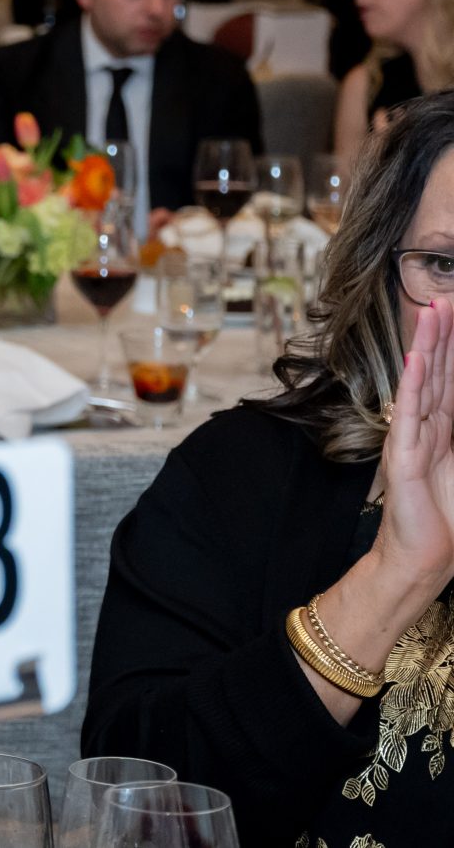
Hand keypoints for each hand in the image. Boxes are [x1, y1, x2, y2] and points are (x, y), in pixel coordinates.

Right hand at [373, 298, 453, 598]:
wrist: (424, 555)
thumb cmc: (447, 518)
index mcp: (447, 429)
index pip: (453, 379)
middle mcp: (430, 426)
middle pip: (439, 372)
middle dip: (443, 336)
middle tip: (445, 300)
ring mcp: (414, 436)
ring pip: (424, 383)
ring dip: (428, 349)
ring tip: (430, 316)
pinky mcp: (405, 454)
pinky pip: (410, 412)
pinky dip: (413, 385)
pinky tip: (416, 361)